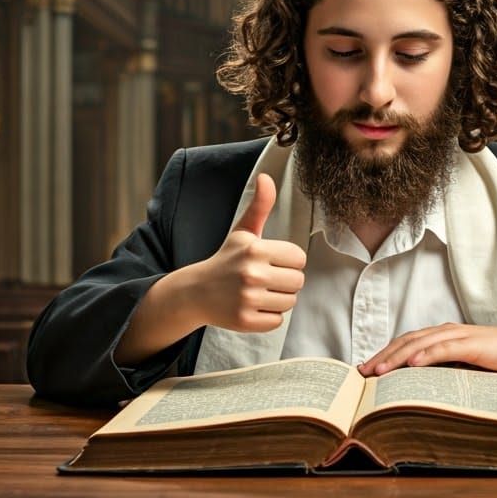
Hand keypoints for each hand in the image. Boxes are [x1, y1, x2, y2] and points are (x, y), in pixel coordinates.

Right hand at [183, 173, 306, 331]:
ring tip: (260, 292)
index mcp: (255, 249)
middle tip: (265, 278)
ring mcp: (247, 299)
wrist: (196, 292)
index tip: (272, 261)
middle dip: (285, 281)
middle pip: (298, 281)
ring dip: (279, 299)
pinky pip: (277, 321)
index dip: (288, 261)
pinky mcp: (245, 321)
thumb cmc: (226, 259)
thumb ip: (260, 205)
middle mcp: (252, 274)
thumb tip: (267, 176)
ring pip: (290, 302)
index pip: (299, 258)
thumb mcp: (243, 231)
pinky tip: (253, 306)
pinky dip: (269, 316)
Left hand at [357, 323, 496, 378]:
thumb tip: (420, 391)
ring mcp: (459, 336)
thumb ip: (446, 371)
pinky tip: (413, 363)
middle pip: (406, 342)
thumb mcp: (467, 367)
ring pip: (420, 344)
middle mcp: (446, 332)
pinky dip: (427, 355)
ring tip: (379, 371)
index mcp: (443, 336)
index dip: (385, 354)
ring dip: (397, 357)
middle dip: (383, 357)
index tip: (366, 369)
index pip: (407, 343)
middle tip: (362, 373)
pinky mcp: (473, 344)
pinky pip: (445, 348)